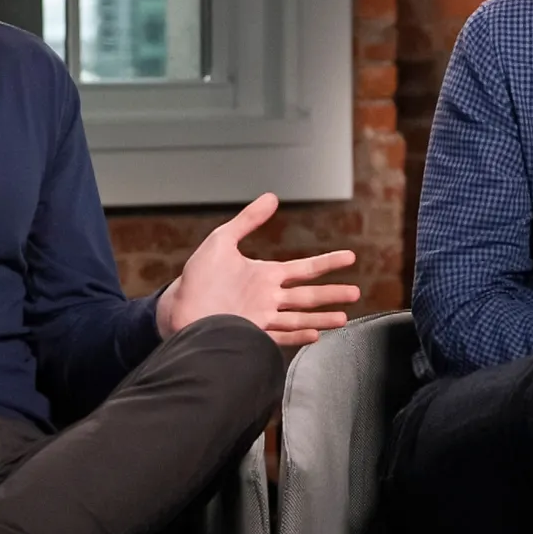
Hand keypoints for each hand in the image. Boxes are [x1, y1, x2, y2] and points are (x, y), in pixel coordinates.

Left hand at [156, 193, 361, 346]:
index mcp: (265, 276)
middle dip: (332, 294)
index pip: (304, 268)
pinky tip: (313, 335)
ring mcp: (261, 318)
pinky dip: (296, 336)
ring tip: (343, 318)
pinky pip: (279, 336)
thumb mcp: (222, 241)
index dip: (327, 262)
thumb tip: (271, 197)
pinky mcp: (250, 335)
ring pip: (298, 317)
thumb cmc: (198, 278)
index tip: (350, 257)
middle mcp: (268, 298)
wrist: (177, 309)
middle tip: (355, 292)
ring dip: (321, 318)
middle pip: (307, 295)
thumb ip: (248, 220)